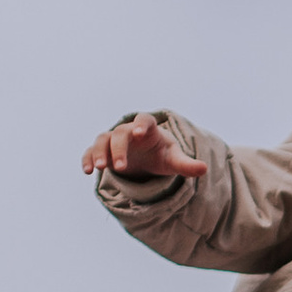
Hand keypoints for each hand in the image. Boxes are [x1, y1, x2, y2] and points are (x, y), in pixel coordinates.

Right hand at [83, 113, 206, 184]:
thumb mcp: (174, 160)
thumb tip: (204, 169)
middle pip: (119, 134)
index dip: (141, 124)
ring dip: (98, 153)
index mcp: (147, 129)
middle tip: (119, 168)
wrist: (146, 157)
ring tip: (99, 169)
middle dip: (118, 150)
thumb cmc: (161, 154)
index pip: (143, 120)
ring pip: (101, 140)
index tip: (139, 133)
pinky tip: (87, 172)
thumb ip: (186, 164)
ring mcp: (113, 141)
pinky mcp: (103, 153)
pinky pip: (90, 152)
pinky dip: (87, 159)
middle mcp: (128, 132)